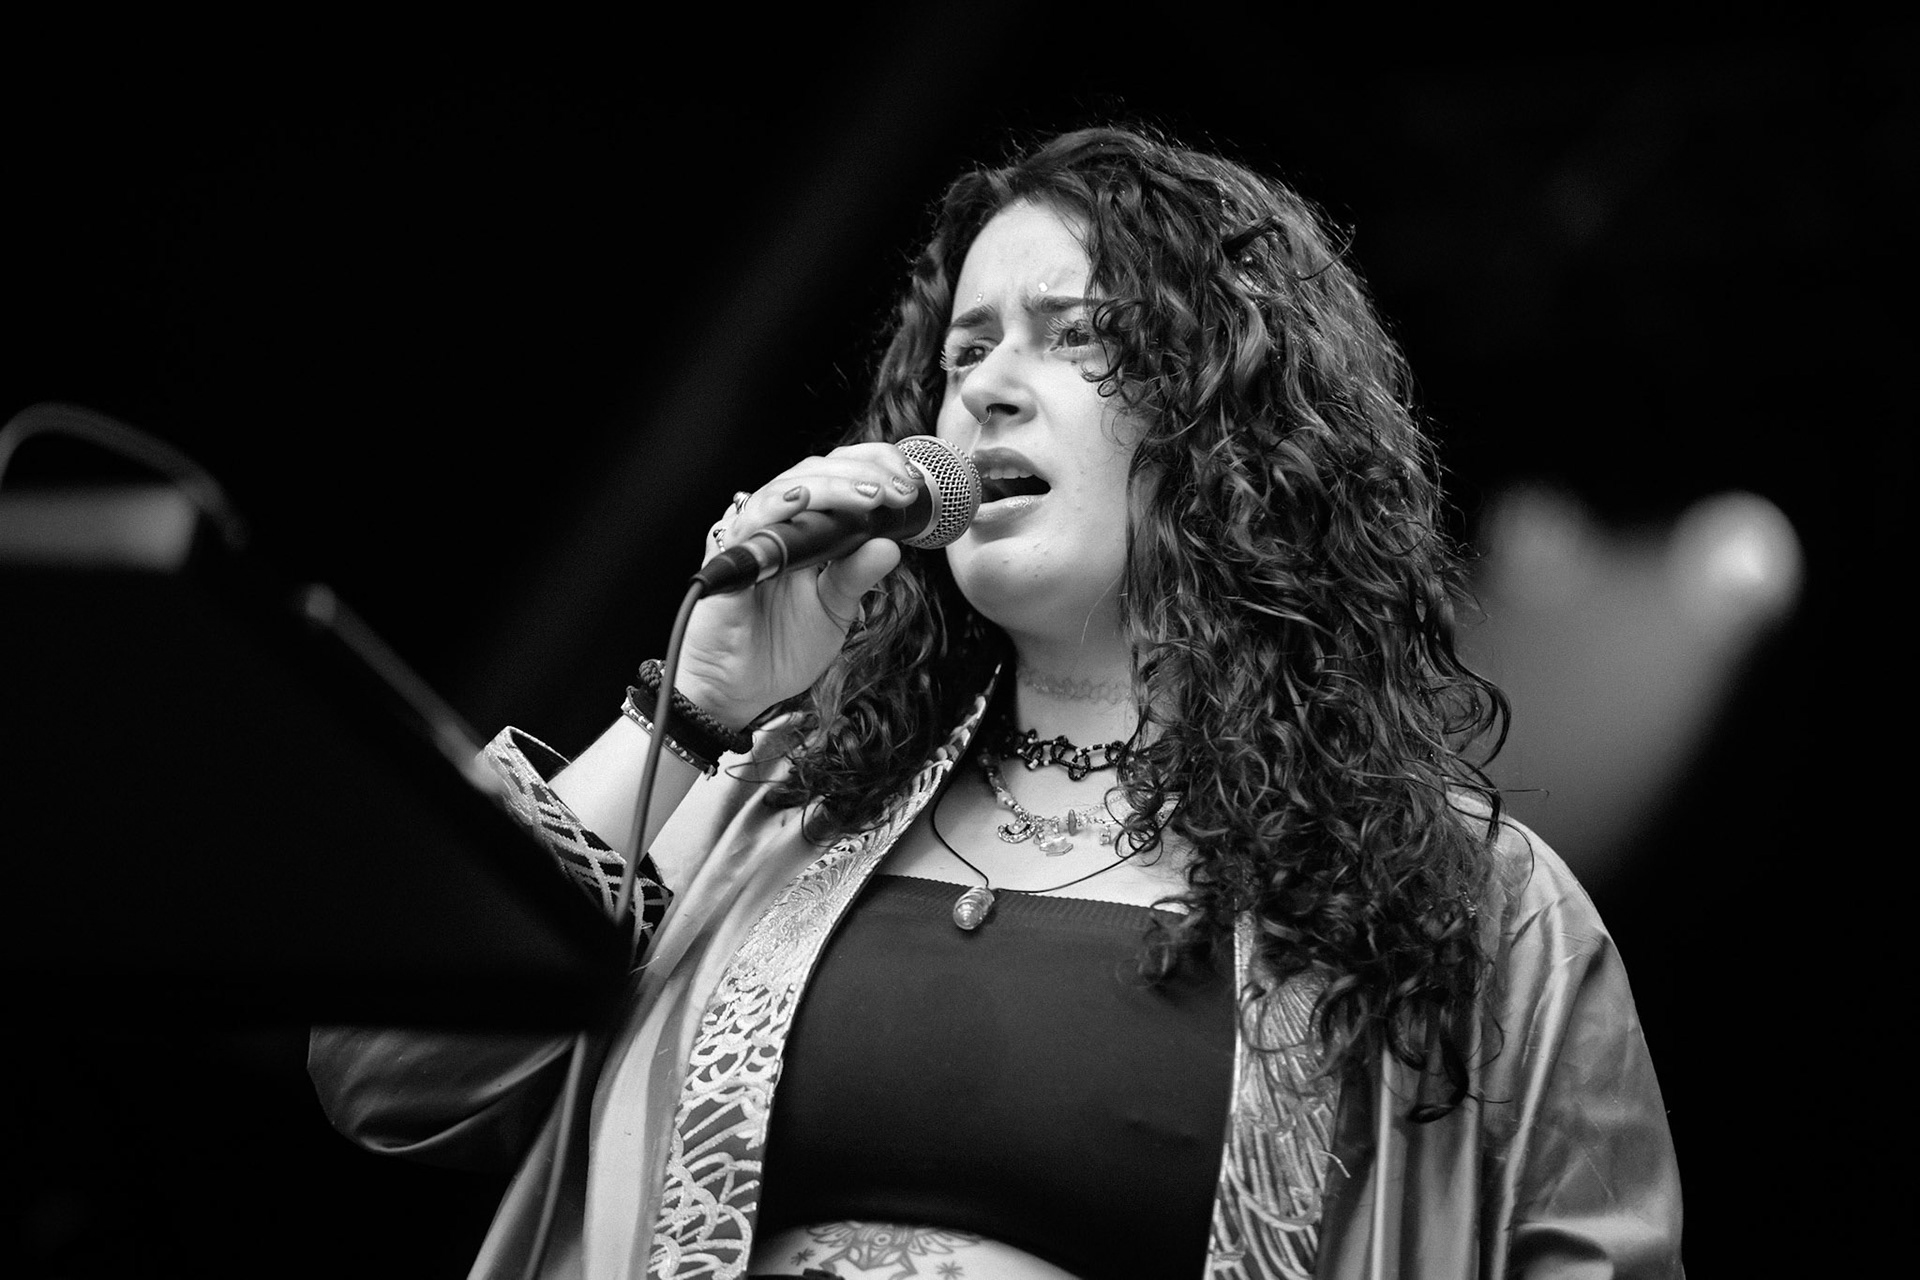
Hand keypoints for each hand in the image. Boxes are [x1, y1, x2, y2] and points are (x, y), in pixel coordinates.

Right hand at [672, 442, 923, 728]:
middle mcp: (778, 524)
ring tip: (872, 495)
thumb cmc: (781, 648)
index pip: (838, 476)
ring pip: (788, 486)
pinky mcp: (726, 557)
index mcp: (806, 530)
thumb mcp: (834, 610)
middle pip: (818, 471)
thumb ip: (858, 576)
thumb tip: (893, 546)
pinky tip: (803, 501)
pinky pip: (749, 522)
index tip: (910, 479)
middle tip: (901, 489)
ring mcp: (752, 536)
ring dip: (834, 486)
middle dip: (864, 472)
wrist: (739, 690)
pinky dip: (777, 507)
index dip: (872, 465)